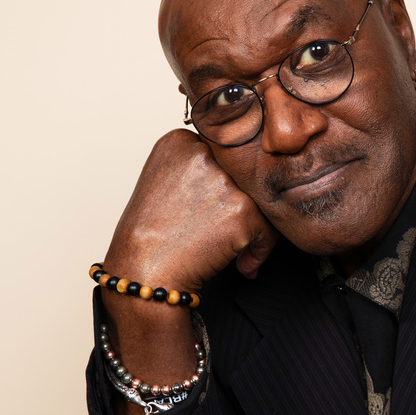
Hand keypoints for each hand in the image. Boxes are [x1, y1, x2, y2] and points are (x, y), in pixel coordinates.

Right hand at [103, 128, 278, 290]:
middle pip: (244, 172)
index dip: (222, 184)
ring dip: (254, 225)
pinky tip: (242, 262)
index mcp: (180, 141)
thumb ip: (197, 168)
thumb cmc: (149, 236)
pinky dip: (260, 249)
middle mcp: (203, 154)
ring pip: (261, 198)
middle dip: (241, 201)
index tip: (211, 206)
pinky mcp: (244, 209)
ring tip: (231, 246)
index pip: (222, 153)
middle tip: (223, 227)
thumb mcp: (162, 182)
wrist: (145, 273)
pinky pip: (270, 227)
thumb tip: (242, 174)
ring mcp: (225, 180)